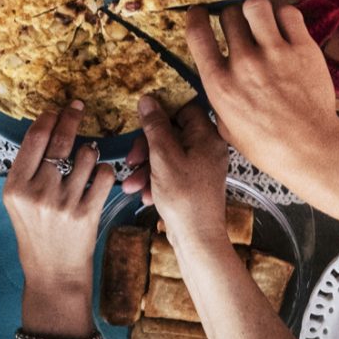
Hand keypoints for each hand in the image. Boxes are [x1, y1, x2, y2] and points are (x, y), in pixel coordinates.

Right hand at [4, 102, 116, 291]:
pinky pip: (103, 175)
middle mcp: (37, 193)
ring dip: (90, 151)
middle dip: (72, 117)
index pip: (34, 138)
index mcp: (15, 187)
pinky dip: (103, 171)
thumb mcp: (18, 202)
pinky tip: (97, 177)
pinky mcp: (86, 213)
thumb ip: (28, 170)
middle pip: (60, 140)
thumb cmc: (36, 235)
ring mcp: (63, 204)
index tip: (56, 110)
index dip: (48, 118)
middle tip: (78, 107)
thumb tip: (46, 129)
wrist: (52, 274)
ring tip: (86, 160)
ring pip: (86, 155)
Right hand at [122, 98, 228, 248]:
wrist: (197, 238)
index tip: (142, 119)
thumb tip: (148, 99)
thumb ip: (154, 126)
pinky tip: (144, 194)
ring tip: (131, 184)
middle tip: (131, 159)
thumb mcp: (163, 157)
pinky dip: (155, 180)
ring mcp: (201, 166)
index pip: (184, 108)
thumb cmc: (185, 198)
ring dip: (146, 167)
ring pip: (167, 154)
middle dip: (146, 147)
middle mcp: (208, 148)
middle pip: (172, 133)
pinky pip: (171, 171)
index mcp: (207, 136)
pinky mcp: (194, 181)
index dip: (162, 111)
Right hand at [186, 0, 338, 180]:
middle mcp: (244, 64)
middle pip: (228, 14)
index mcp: (220, 84)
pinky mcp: (303, 49)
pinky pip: (288, 13)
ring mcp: (274, 54)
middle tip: (239, 25)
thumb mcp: (226, 126)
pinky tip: (284, 29)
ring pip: (256, 5)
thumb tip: (214, 76)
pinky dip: (284, 17)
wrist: (310, 149)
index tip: (199, 12)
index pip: (197, 33)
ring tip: (261, 21)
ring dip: (256, 10)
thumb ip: (217, 97)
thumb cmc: (267, 144)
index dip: (196, 16)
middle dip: (231, 16)